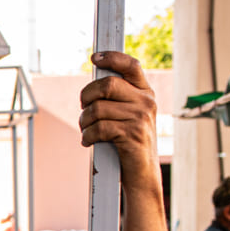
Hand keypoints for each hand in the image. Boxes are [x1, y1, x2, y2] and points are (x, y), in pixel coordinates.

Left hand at [80, 51, 158, 183]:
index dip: (112, 58)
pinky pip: (98, 128)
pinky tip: (89, 141)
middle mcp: (146, 102)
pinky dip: (87, 136)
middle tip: (83, 108)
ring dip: (84, 122)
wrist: (141, 172)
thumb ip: (117, 98)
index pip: (131, 66)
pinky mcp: (132, 134)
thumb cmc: (128, 142)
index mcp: (145, 93)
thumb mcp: (128, 115)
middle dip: (87, 96)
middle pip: (107, 85)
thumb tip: (94, 85)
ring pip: (98, 109)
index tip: (95, 58)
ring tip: (87, 130)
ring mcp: (140, 118)